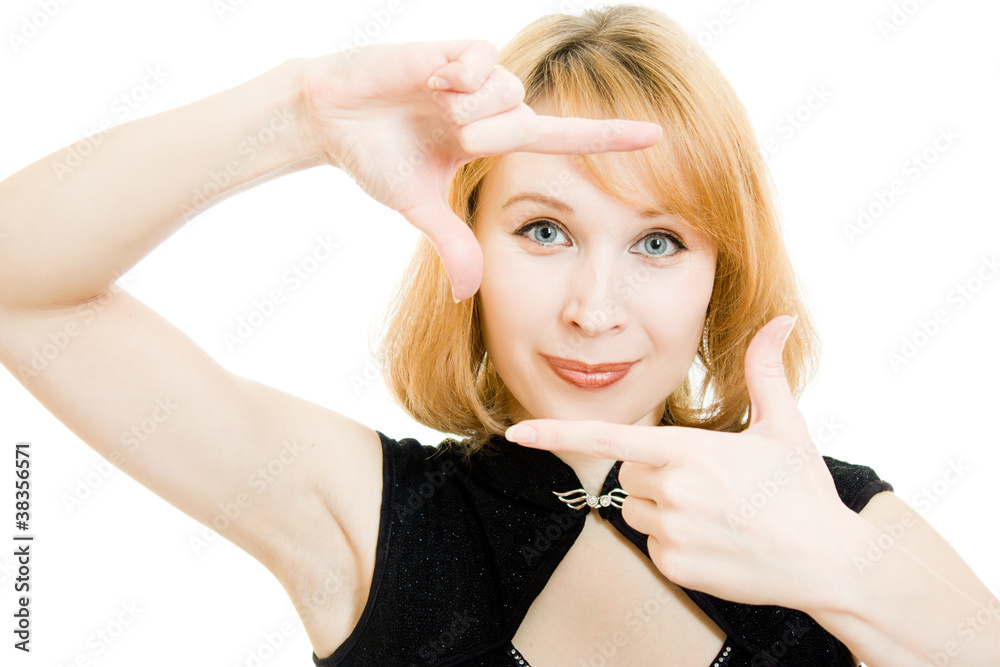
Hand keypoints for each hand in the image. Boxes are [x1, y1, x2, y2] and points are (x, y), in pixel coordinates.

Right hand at [297, 40, 662, 299]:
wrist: (331, 118)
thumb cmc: (378, 157)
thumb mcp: (419, 207)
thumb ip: (451, 243)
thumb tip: (467, 294)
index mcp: (495, 138)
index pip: (564, 138)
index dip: (609, 137)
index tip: (659, 135)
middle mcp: (495, 104)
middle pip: (523, 118)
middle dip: (479, 135)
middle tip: (440, 131)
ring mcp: (477, 75)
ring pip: (505, 92)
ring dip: (463, 108)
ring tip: (428, 102)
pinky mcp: (455, 49)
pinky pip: (482, 59)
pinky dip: (456, 74)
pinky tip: (428, 78)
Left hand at [504, 315, 861, 609]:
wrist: (828, 562)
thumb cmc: (802, 491)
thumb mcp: (785, 425)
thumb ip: (766, 370)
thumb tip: (782, 318)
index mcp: (689, 451)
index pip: (607, 437)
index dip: (557, 433)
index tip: (516, 433)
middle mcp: (673, 491)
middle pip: (630, 472)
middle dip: (658, 472)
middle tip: (710, 484)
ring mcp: (671, 532)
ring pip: (637, 508)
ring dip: (664, 507)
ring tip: (716, 513)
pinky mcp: (674, 566)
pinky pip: (652, 543)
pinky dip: (675, 542)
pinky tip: (716, 542)